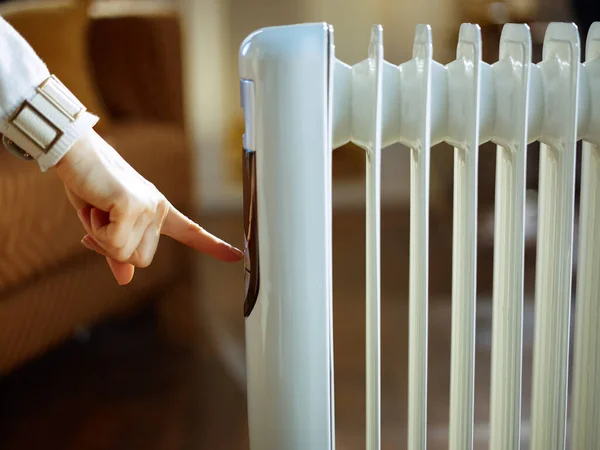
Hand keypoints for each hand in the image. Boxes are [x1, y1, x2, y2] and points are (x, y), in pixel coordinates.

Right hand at [55, 129, 242, 284]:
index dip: (213, 246)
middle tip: (99, 222)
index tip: (237, 256)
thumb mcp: (102, 225)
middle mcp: (159, 209)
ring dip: (102, 238)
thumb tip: (126, 280)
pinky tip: (95, 207)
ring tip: (98, 209)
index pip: (190, 232)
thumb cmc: (88, 185)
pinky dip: (97, 232)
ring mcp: (150, 207)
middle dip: (113, 249)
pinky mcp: (134, 205)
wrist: (74, 154)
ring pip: (127, 255)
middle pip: (142, 260)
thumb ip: (116, 251)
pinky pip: (115, 244)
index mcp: (157, 211)